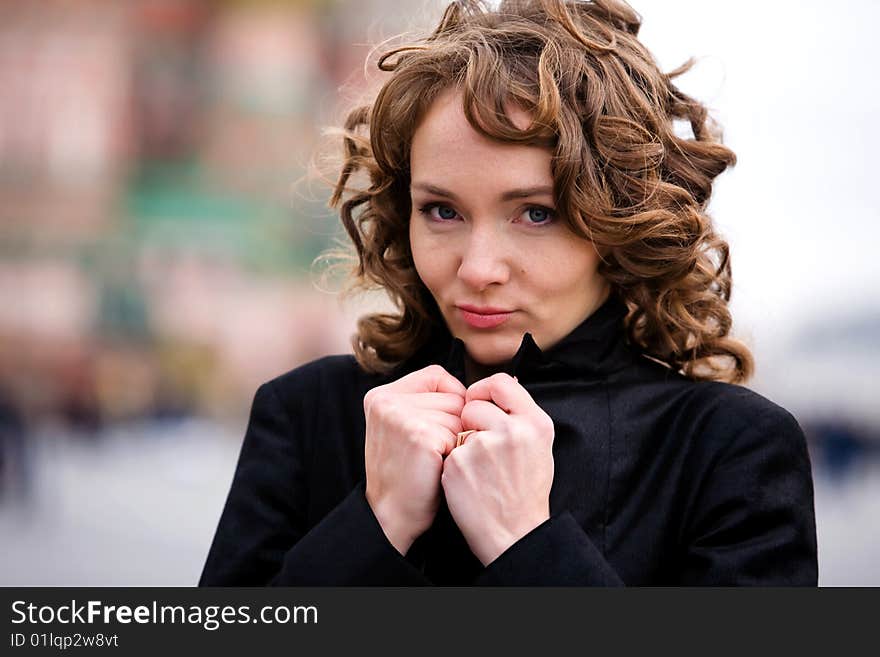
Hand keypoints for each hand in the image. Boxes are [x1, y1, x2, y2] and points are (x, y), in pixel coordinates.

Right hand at [364, 364, 465, 555]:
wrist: (392, 516)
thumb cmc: (410, 474)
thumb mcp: (407, 428)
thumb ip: (428, 402)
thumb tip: (502, 379)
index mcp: (382, 395)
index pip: (437, 377)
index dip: (452, 402)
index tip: (445, 430)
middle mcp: (387, 400)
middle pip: (452, 396)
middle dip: (456, 425)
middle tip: (435, 452)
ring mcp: (401, 415)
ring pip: (460, 414)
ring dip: (459, 439)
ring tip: (436, 460)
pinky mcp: (418, 433)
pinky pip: (460, 432)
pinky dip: (458, 452)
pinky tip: (440, 467)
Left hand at [441, 373, 554, 565]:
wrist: (514, 534)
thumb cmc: (526, 492)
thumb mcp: (539, 447)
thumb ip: (521, 416)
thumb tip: (502, 385)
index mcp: (535, 423)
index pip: (500, 383)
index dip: (484, 391)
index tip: (479, 403)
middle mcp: (511, 431)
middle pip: (473, 405)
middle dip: (470, 421)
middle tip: (482, 448)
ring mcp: (482, 447)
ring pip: (458, 429)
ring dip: (463, 444)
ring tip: (480, 470)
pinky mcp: (458, 464)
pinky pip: (449, 451)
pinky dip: (454, 465)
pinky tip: (469, 483)